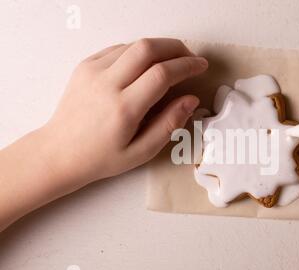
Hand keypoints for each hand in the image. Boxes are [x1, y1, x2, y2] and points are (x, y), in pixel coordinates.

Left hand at [47, 38, 207, 183]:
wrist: (59, 152)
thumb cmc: (101, 157)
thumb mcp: (142, 152)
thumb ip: (169, 124)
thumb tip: (191, 100)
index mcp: (123, 109)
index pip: (162, 73)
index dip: (186, 65)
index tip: (200, 66)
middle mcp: (106, 84)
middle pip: (148, 48)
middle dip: (175, 47)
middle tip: (190, 57)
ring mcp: (93, 72)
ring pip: (133, 45)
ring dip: (158, 47)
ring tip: (172, 61)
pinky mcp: (85, 66)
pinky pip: (118, 49)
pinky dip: (138, 51)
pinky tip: (147, 64)